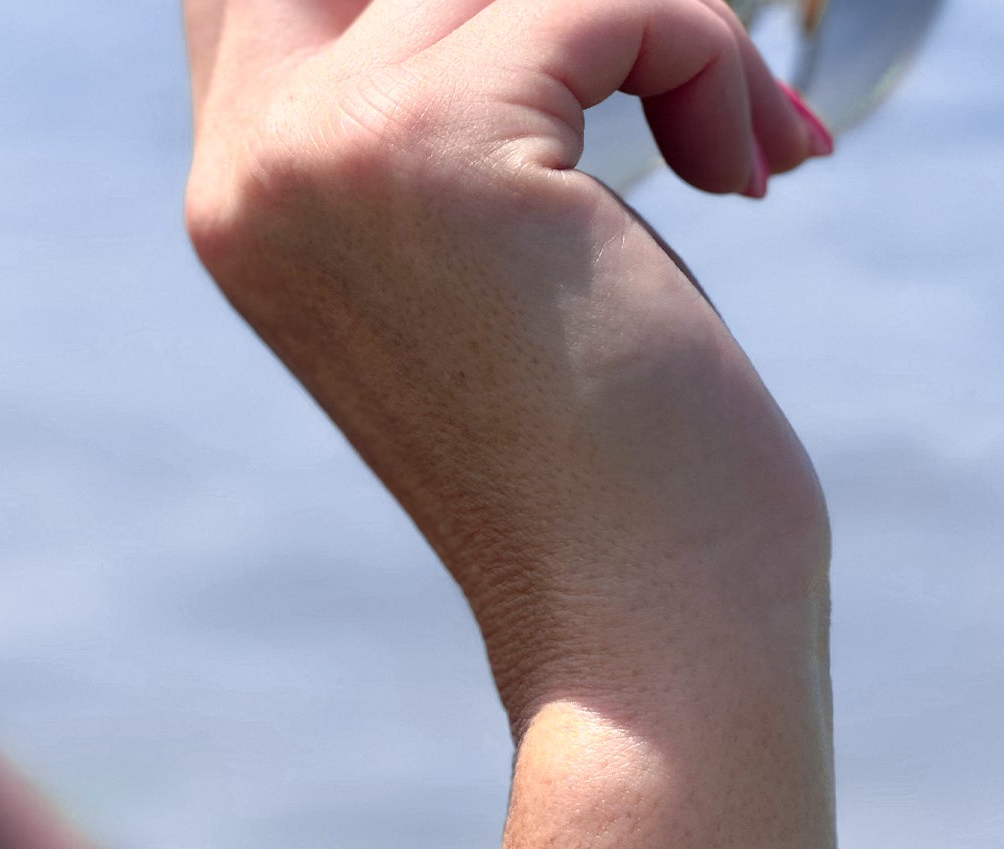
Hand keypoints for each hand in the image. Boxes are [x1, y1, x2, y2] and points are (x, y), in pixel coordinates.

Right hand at [184, 0, 832, 721]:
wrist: (645, 632)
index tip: (579, 39)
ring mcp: (326, 152)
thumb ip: (463, 105)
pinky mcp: (438, 146)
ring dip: (677, 21)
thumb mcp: (502, 250)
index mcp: (247, 194)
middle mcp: (254, 162)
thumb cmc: (610, 464)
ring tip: (746, 143)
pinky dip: (712, 59)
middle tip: (662, 50)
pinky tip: (756, 175)